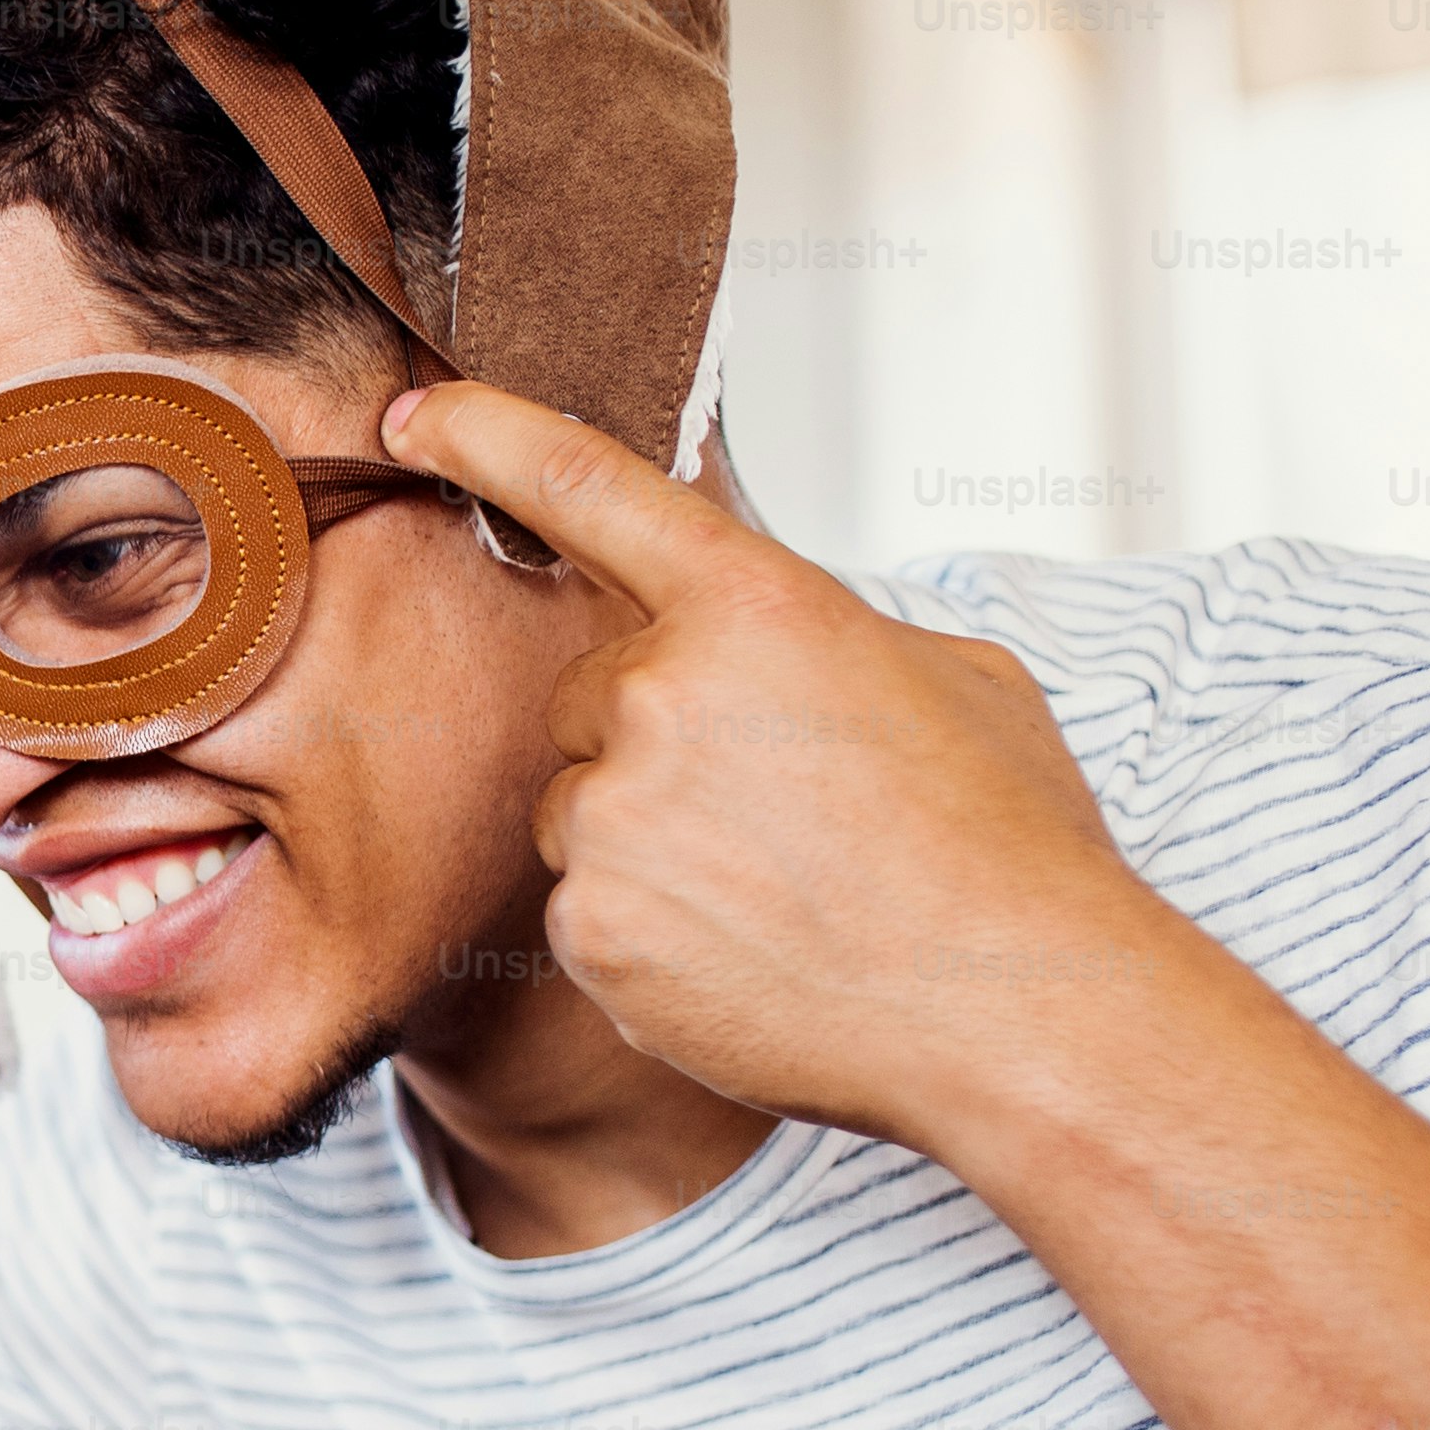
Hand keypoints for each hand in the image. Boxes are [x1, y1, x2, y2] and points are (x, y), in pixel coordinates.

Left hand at [380, 381, 1178, 1149]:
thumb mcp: (950, 676)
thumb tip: (768, 641)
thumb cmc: (1004, 851)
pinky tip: (754, 951)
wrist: (1018, 1017)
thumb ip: (823, 630)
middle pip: (592, 697)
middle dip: (660, 740)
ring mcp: (614, 820)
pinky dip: (652, 931)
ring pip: (585, 808)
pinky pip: (586, 908)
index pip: (585, 483)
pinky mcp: (591, 931)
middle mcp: (661, 698)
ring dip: (653, 839)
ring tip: (783, 888)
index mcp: (756, 607)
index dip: (483, 434)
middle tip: (782, 807)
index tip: (411, 412)